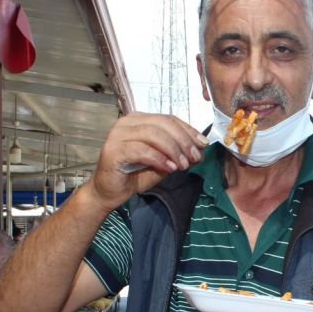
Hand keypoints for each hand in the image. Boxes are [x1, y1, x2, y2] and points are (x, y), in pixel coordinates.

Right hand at [87, 113, 208, 209]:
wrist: (109, 193)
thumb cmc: (134, 176)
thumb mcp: (163, 162)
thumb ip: (177, 153)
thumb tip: (200, 149)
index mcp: (139, 120)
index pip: (168, 119)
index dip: (188, 130)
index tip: (203, 145)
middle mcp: (127, 122)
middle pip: (163, 123)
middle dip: (183, 140)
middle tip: (195, 157)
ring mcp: (118, 134)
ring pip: (154, 134)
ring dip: (173, 150)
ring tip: (183, 165)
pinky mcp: (113, 149)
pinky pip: (142, 150)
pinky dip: (159, 158)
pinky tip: (169, 168)